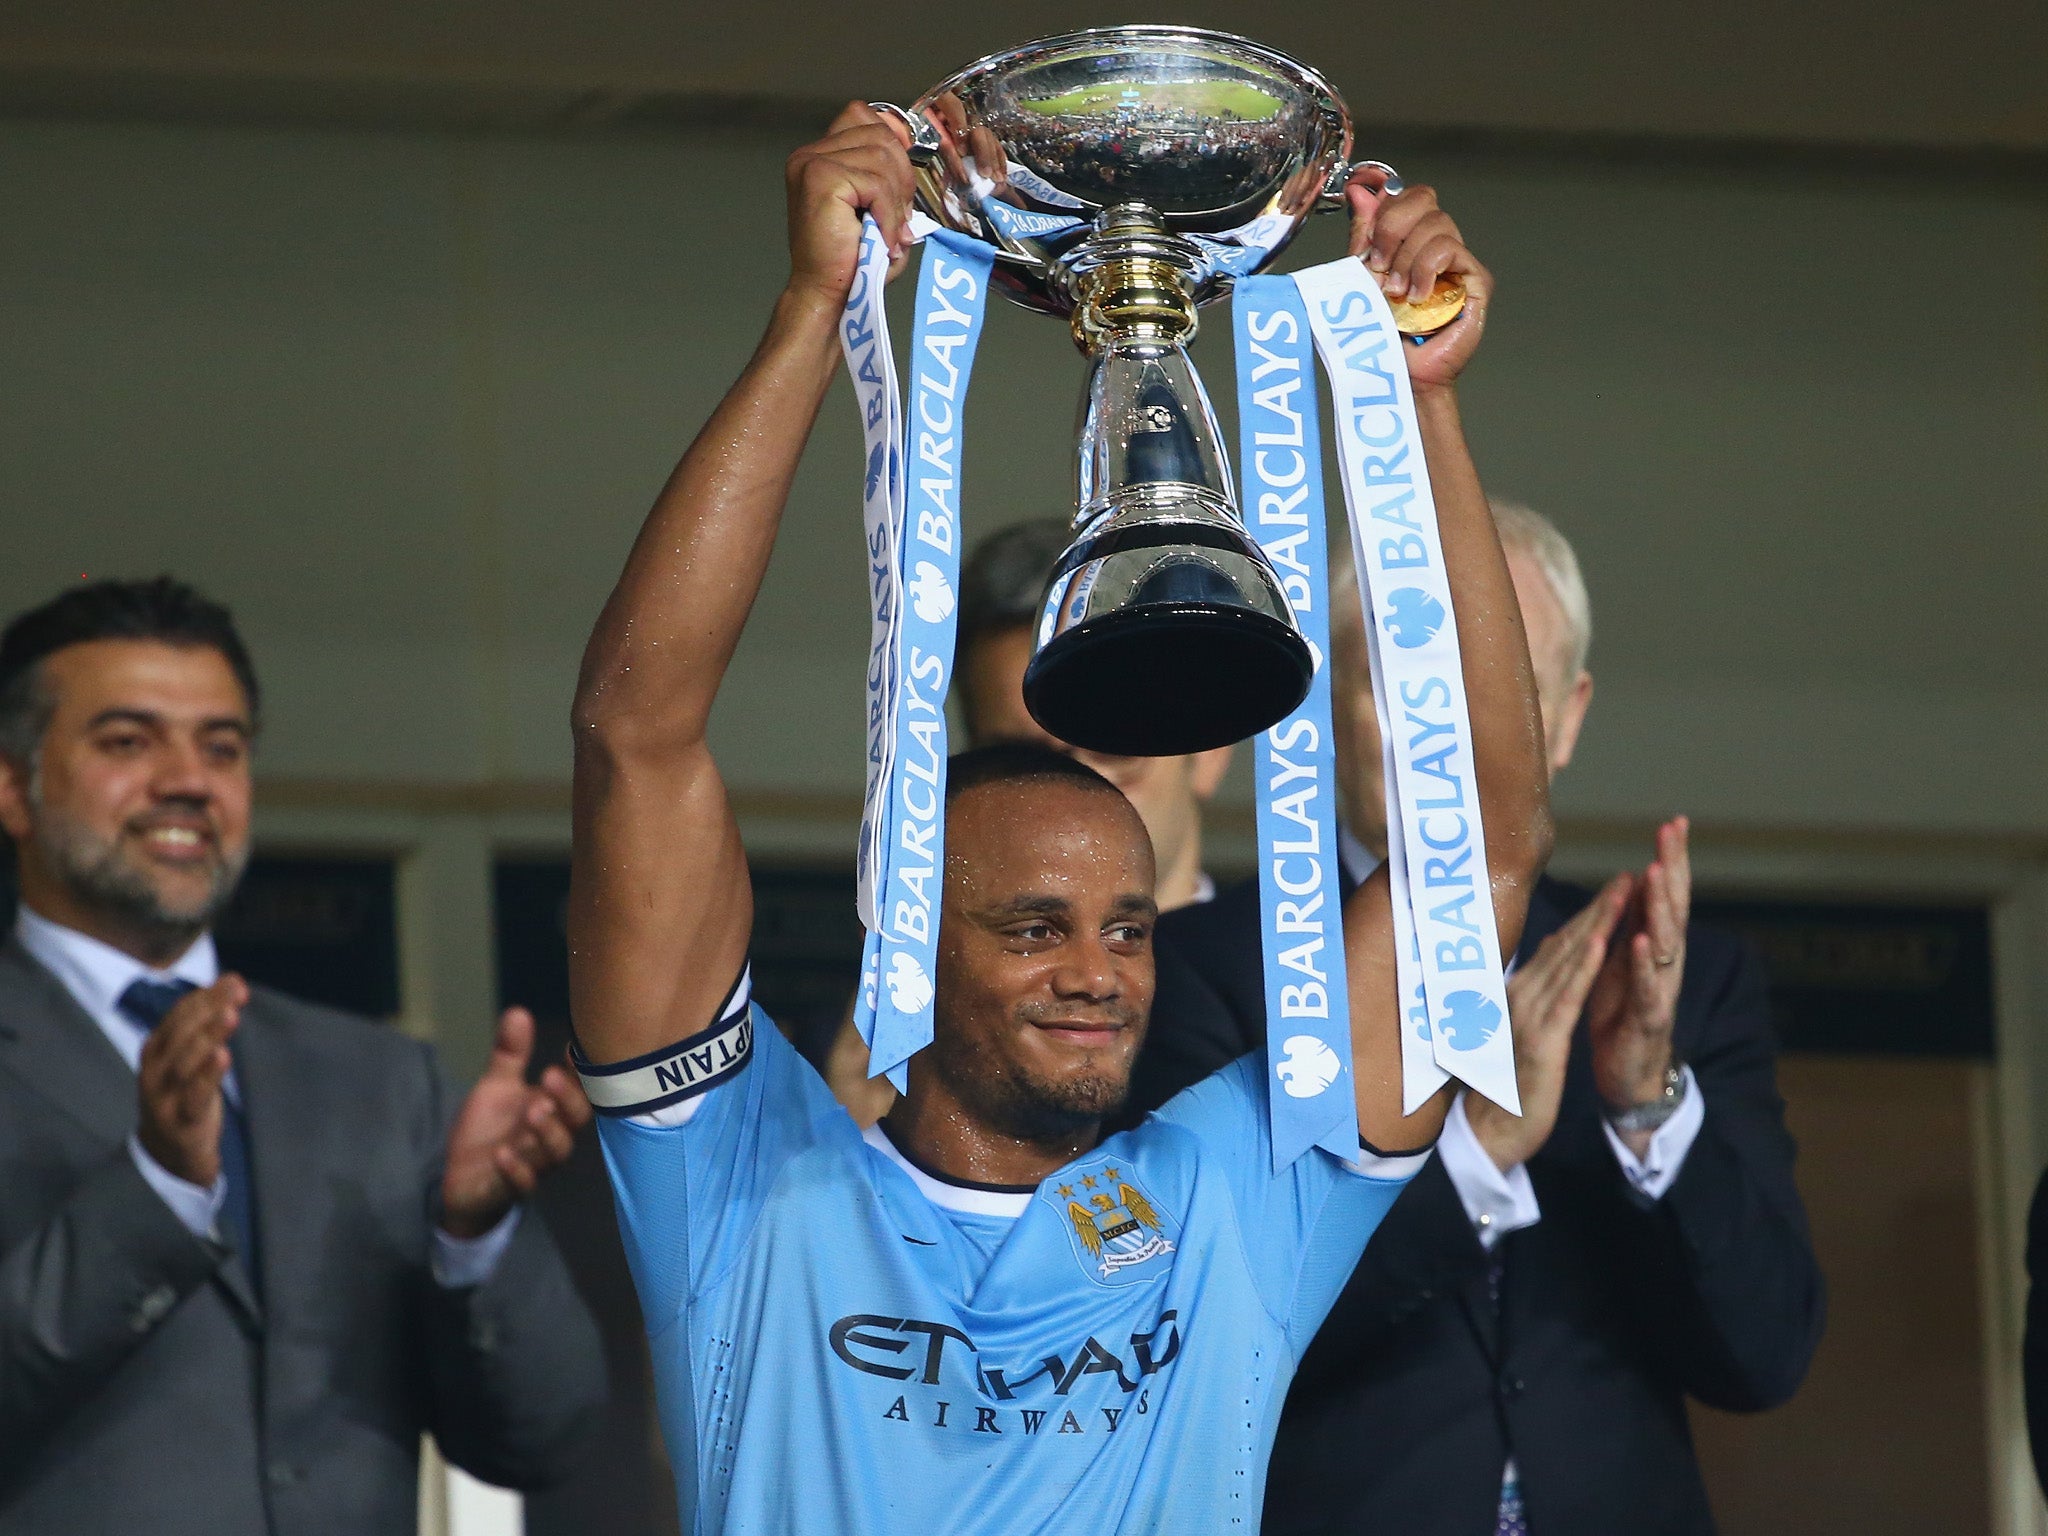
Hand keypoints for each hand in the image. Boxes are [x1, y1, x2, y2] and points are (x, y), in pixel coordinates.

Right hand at [135, 975, 246, 1187]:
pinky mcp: (180, 1120)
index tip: (235, 982)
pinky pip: (193, 1095)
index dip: (205, 996)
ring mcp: (164, 1096)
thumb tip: (233, 981)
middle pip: (180, 1033)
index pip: (178, 1015)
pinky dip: (208, 1074)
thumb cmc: (183, 1093)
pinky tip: (224, 1055)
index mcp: (156, 1049)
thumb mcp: (189, 1056)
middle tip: (235, 994)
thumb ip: (207, 1022)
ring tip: (230, 1016)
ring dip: (208, 1036)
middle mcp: (155, 1069)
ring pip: (185, 1061)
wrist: (167, 1152)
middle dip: (208, 1010)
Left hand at [439, 1007, 592, 1238]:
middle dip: (567, 1100)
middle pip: (574, 1121)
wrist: (462, 1179)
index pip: (578, 1089)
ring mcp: (534, 1164)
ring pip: (554, 1152)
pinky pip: (522, 1183)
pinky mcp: (510, 1188)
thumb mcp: (496, 1088)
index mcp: (552, 1109)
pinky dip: (516, 1170)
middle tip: (550, 1079)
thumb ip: (510, 1054)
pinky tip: (503, 1154)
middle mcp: (550, 1136)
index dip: (580, 1073)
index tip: (572, 1050)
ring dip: (547, 1132)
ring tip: (533, 1111)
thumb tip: (518, 1011)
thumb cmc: (489, 1130)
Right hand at [783, 103, 916, 311]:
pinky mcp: (822, 179)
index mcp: (819, 155)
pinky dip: (889, 213)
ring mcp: (812, 163)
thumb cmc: (852, 260)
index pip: (861, 114)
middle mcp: (810, 153)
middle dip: (901, 175)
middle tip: (899, 219)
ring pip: (881, 156)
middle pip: (879, 133)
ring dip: (895, 200)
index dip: (891, 139)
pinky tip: (883, 239)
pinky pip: (876, 182)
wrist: (827, 294)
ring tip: (889, 233)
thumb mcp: (875, 207)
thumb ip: (887, 174)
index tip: (900, 181)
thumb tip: (912, 148)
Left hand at [1345, 171, 1491, 394]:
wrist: (1397, 371)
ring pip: (1436, 223)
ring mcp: (1459, 262)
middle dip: (1392, 228)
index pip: (1408, 195)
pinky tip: (1417, 297)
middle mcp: (1438, 246)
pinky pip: (1450, 248)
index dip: (1385, 210)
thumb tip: (1361, 191)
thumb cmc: (1383, 333)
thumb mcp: (1362, 274)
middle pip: (1423, 198)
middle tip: (1380, 268)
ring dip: (1407, 259)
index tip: (1369, 246)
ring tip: (1398, 293)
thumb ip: (1365, 233)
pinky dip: (1425, 269)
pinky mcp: (1476, 279)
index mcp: (1412, 240)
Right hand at [1466, 876, 1629, 1171]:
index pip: (1557, 947)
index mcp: (1516, 993)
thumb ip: (1529, 992)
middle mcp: (1519, 995)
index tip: (1614, 888)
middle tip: (1626, 876)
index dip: (1588, 915)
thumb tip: (1542, 955)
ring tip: (1623, 894)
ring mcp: (1528, 1015)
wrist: (1489, 1131)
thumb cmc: (1501, 1085)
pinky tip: (1601, 943)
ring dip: (1597, 924)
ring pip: (1568, 962)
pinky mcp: (1542, 1040)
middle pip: (1565, 945)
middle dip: (1599, 909)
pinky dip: (1584, 968)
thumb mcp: (1516, 1030)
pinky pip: (1567, 997)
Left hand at [1586, 816, 1691, 1140]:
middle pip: (1673, 909)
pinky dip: (1645, 964)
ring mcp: (1660, 990)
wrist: (1630, 1077)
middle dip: (1673, 869)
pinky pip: (1649, 989)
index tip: (1673, 821)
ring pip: (1665, 943)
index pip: (1664, 895)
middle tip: (1671, 832)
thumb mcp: (1622, 963)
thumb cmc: (1623, 1015)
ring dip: (1660, 907)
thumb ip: (1627, 926)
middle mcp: (1664, 963)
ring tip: (1656, 872)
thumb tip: (1629, 882)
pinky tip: (1642, 940)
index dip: (1670, 859)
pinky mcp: (1648, 1020)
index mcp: (1654, 946)